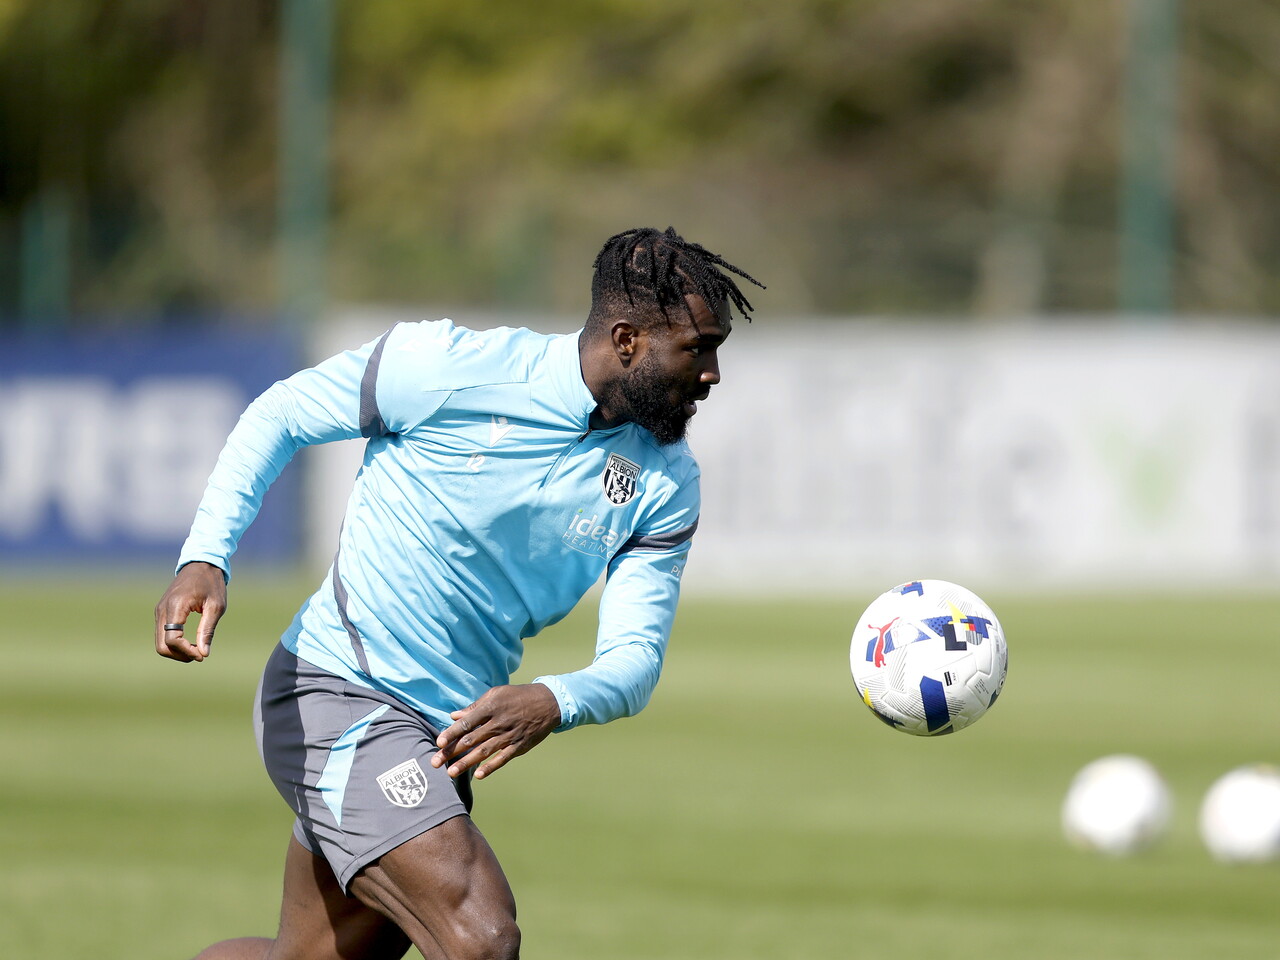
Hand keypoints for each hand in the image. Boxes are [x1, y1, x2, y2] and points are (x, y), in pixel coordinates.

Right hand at [154, 561, 227, 661]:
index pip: (172, 639)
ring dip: (177, 651)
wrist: (201, 564)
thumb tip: (204, 654)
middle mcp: (162, 610)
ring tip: (197, 650)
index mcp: (176, 606)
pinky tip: (190, 642)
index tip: (202, 655)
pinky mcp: (161, 612)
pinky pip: (162, 634)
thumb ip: (208, 630)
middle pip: (162, 645)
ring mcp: (159, 611)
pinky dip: (174, 643)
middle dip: (180, 655)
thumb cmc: (211, 583)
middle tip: (199, 655)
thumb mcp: (216, 606)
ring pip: (160, 642)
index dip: (186, 651)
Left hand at [431, 683, 561, 780]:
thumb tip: (453, 716)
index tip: (439, 742)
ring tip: (451, 773)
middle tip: (435, 762)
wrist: (548, 703)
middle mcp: (499, 722)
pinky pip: (503, 758)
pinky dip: (491, 767)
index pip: (467, 722)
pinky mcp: (519, 746)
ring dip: (466, 763)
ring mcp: (509, 735)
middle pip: (471, 739)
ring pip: (484, 751)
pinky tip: (479, 775)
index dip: (452, 733)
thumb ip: (475, 707)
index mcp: (491, 707)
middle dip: (452, 752)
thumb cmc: (518, 697)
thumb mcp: (496, 694)